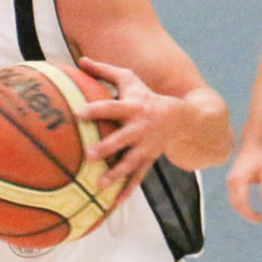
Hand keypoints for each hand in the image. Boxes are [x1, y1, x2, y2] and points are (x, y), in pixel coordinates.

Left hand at [75, 58, 185, 193]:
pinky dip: (128, 190)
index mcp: (133, 107)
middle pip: (122, 139)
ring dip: (116, 174)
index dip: (96, 110)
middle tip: (88, 155)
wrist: (183, 119)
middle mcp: (140, 128)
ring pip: (130, 162)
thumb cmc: (148, 96)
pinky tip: (115, 202)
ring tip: (99, 184)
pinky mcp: (149, 161)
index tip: (78, 113)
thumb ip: (104, 71)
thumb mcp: (130, 80)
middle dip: (107, 147)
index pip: (112, 108)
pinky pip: (138, 177)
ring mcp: (145, 146)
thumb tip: (80, 60)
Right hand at [226, 144, 261, 223]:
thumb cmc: (261, 158)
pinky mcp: (231, 182)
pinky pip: (233, 198)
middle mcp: (232, 181)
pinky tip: (250, 209)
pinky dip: (241, 205)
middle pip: (236, 205)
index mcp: (240, 179)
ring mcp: (230, 182)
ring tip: (256, 216)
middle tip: (260, 220)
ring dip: (243, 211)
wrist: (252, 146)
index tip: (260, 219)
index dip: (250, 213)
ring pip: (233, 203)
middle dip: (246, 215)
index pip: (242, 201)